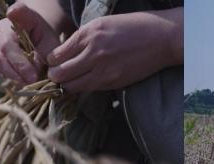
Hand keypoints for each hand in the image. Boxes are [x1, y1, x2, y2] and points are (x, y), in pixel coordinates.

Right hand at [0, 3, 59, 83]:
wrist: (34, 40)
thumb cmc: (44, 40)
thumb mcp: (51, 43)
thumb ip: (46, 53)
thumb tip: (36, 71)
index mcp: (22, 17)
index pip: (18, 12)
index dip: (15, 12)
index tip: (13, 12)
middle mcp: (2, 27)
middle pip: (4, 47)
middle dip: (19, 66)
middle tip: (33, 79)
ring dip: (14, 75)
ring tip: (29, 82)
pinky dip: (10, 78)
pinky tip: (22, 81)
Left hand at [46, 9, 182, 92]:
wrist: (162, 37)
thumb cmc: (134, 27)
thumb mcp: (103, 24)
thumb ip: (83, 38)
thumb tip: (66, 52)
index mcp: (88, 34)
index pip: (56, 56)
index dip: (52, 62)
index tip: (54, 63)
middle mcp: (93, 52)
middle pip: (59, 75)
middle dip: (55, 77)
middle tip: (57, 76)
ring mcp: (103, 70)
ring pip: (72, 87)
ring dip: (68, 86)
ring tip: (71, 81)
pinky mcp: (114, 82)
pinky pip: (90, 89)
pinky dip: (85, 87)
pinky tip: (88, 81)